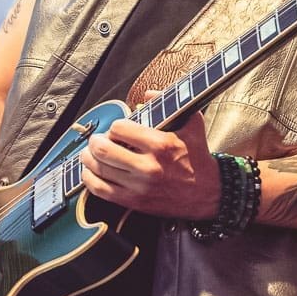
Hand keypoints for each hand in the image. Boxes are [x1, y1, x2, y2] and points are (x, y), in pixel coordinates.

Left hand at [79, 106, 220, 219]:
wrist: (208, 193)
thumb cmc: (198, 158)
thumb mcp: (192, 124)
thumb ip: (170, 104)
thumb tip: (147, 94)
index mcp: (161, 144)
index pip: (119, 128)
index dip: (116, 126)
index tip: (119, 129)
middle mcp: (148, 166)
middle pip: (102, 149)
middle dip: (95, 141)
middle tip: (98, 139)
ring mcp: (139, 186)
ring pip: (98, 168)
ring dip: (89, 158)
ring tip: (91, 153)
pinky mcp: (133, 201)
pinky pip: (99, 189)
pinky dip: (89, 178)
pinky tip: (91, 171)